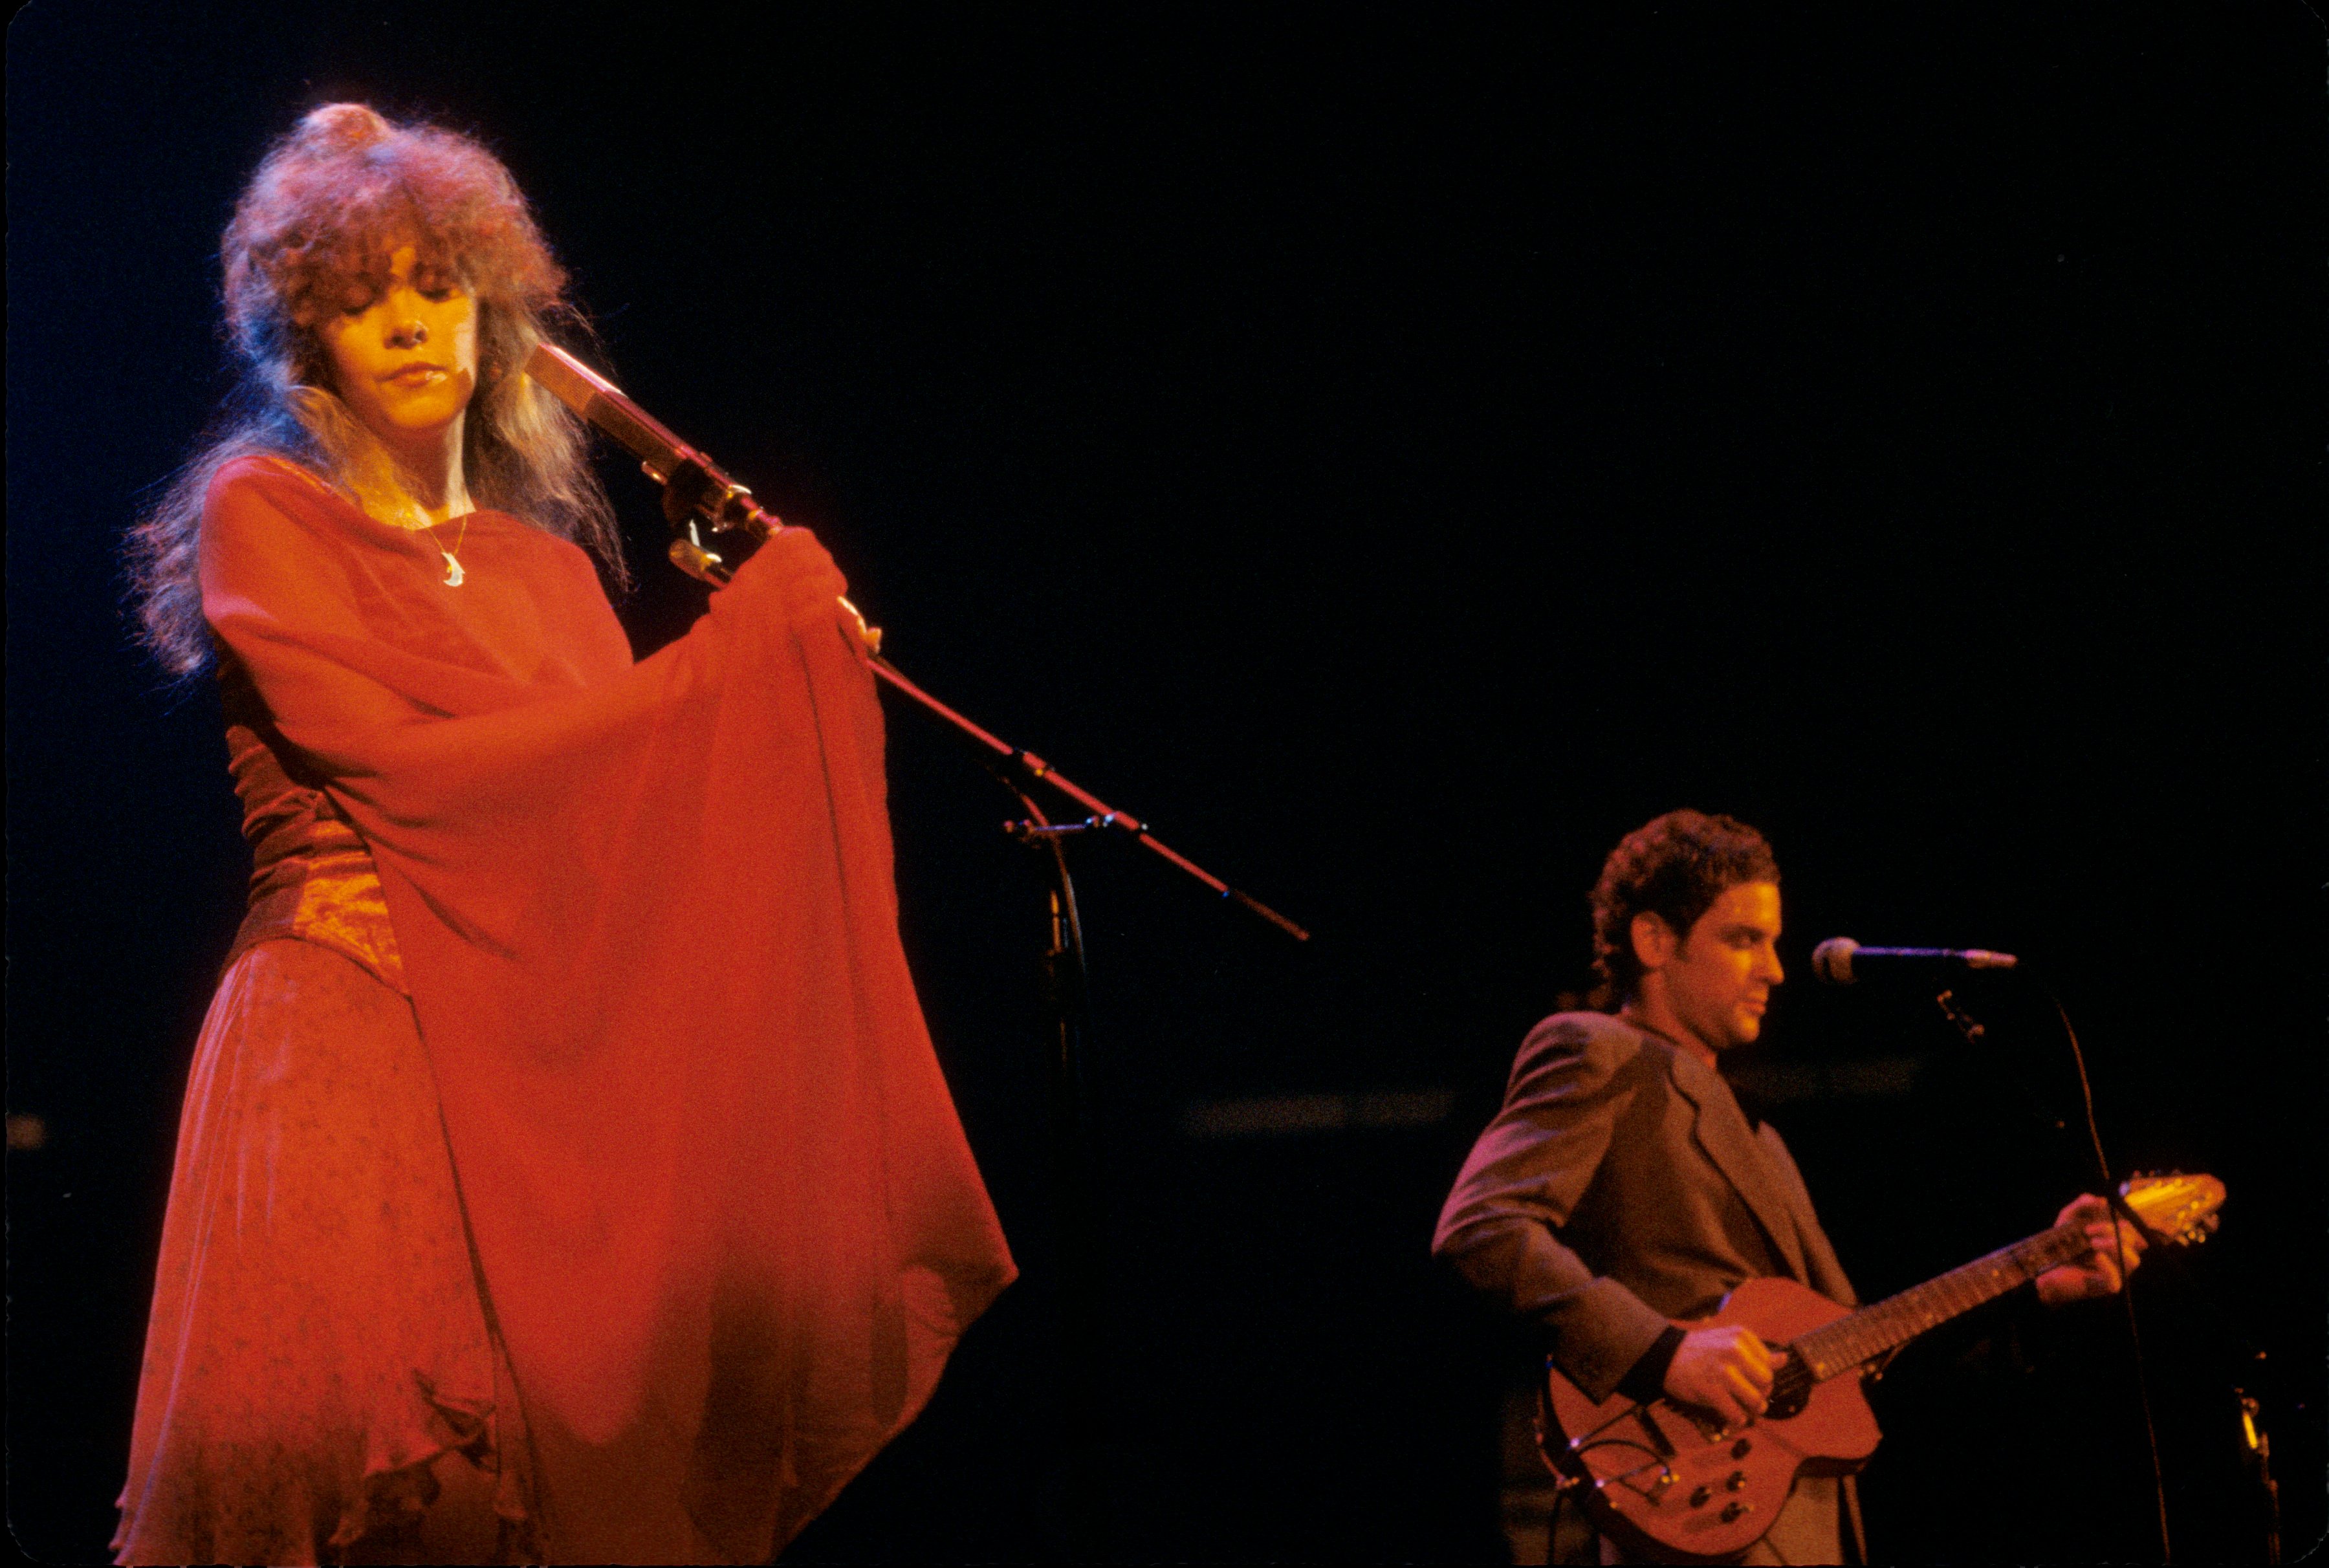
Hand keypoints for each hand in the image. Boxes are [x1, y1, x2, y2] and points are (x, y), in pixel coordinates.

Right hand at [1663, 1325, 1784, 1427]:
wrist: (1666, 1355)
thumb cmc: (1701, 1350)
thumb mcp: (1729, 1341)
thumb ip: (1757, 1352)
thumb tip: (1784, 1359)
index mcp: (1741, 1336)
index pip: (1770, 1365)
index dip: (1764, 1378)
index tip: (1752, 1382)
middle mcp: (1734, 1350)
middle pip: (1767, 1383)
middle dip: (1760, 1393)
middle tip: (1749, 1397)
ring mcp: (1723, 1371)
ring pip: (1755, 1400)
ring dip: (1752, 1410)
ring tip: (1744, 1409)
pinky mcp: (1711, 1390)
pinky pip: (1736, 1413)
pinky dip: (1737, 1419)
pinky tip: (1732, 1415)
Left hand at [2036, 1193, 2147, 1305]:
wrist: (2043, 1266)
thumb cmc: (2061, 1242)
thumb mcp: (2069, 1218)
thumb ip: (2083, 1204)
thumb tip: (2102, 1200)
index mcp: (2115, 1240)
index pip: (2132, 1230)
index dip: (2123, 1221)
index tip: (2102, 1214)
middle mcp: (2119, 1256)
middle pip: (2135, 1242)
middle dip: (2114, 1231)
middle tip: (2088, 1230)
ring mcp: (2115, 1272)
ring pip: (2133, 1260)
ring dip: (2115, 1247)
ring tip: (2093, 1243)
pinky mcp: (2104, 1287)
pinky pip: (2116, 1281)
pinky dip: (2109, 1268)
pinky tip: (2097, 1257)